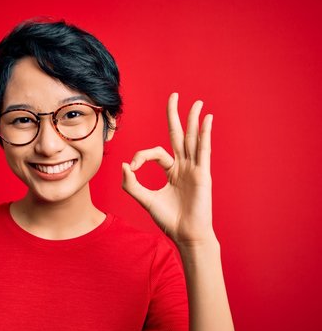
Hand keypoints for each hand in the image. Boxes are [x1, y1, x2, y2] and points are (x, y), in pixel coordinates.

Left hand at [122, 92, 214, 247]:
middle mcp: (184, 166)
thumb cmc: (169, 219)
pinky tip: (206, 119)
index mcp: (171, 171)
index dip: (141, 156)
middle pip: (179, 135)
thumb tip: (123, 165)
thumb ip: (132, 184)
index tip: (132, 168)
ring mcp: (194, 168)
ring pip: (192, 139)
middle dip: (175, 116)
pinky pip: (203, 150)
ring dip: (193, 120)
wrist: (186, 235)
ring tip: (196, 102)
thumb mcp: (145, 199)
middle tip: (174, 95)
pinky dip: (204, 134)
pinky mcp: (202, 174)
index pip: (155, 152)